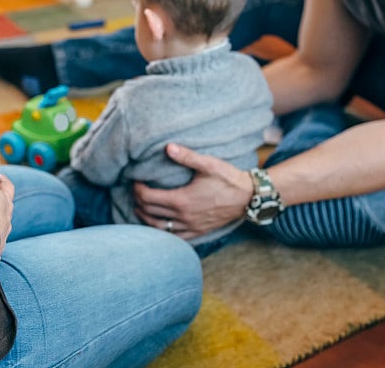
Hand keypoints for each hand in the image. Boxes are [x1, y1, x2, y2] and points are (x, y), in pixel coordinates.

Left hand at [133, 143, 251, 239]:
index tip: (135, 181)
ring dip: (146, 218)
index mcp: (182, 200)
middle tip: (136, 192)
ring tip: (140, 209)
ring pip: (159, 228)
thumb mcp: (208, 164)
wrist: (248, 197)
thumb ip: (186, 156)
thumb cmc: (228, 178)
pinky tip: (160, 226)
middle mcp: (184, 217)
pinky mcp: (199, 231)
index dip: (137, 190)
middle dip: (138, 202)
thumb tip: (168, 147)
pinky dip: (163, 232)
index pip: (148, 198)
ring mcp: (191, 226)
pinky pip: (175, 237)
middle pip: (150, 213)